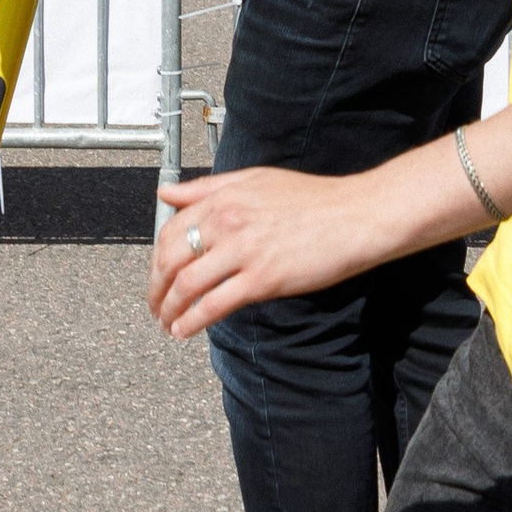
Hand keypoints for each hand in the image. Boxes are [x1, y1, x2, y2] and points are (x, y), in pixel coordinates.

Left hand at [149, 164, 388, 337]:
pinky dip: (191, 322)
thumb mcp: (254, 180)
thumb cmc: (313, 199)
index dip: (156, 259)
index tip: (157, 275)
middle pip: (170, 260)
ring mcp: (244, 252)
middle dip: (156, 289)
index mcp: (223, 197)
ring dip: (169, 310)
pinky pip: (214, 305)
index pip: (170, 229)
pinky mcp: (262, 280)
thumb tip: (165, 194)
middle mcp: (227, 222)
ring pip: (186, 286)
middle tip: (155, 305)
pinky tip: (184, 331)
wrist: (357, 215)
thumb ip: (206, 188)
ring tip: (166, 323)